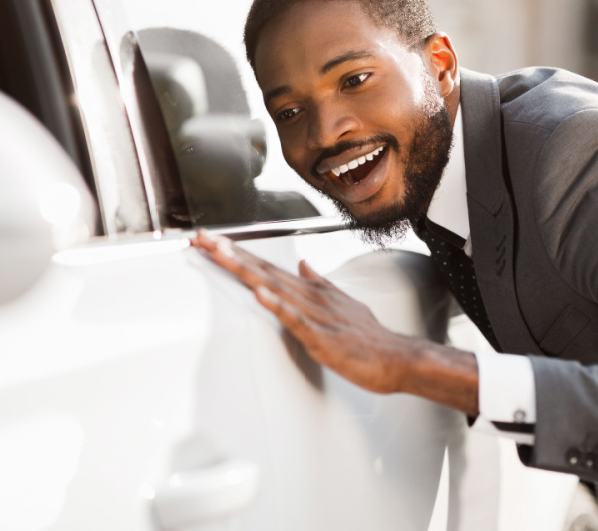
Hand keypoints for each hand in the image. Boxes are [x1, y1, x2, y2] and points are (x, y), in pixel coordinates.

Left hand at [191, 229, 414, 393]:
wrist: (396, 358)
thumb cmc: (368, 336)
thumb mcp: (341, 302)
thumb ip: (320, 283)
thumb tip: (304, 264)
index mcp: (310, 290)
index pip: (266, 265)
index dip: (237, 252)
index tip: (211, 241)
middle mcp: (309, 295)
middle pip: (262, 269)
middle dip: (229, 253)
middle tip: (201, 238)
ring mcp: (314, 313)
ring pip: (273, 286)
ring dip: (245, 269)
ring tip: (220, 254)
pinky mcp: (321, 335)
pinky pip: (295, 318)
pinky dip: (277, 305)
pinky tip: (260, 294)